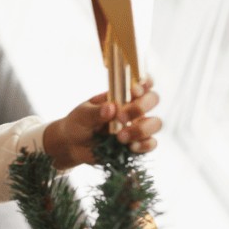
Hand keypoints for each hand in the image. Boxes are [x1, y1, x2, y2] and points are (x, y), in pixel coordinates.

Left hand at [44, 79, 160, 168]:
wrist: (73, 145)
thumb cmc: (79, 123)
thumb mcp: (82, 114)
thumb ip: (95, 112)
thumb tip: (111, 108)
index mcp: (122, 94)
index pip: (142, 81)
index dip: (144, 82)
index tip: (134, 90)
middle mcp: (134, 108)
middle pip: (153, 99)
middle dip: (141, 107)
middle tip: (121, 118)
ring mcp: (138, 126)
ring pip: (155, 123)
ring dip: (141, 129)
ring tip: (120, 137)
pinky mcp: (137, 144)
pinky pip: (151, 144)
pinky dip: (144, 145)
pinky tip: (129, 147)